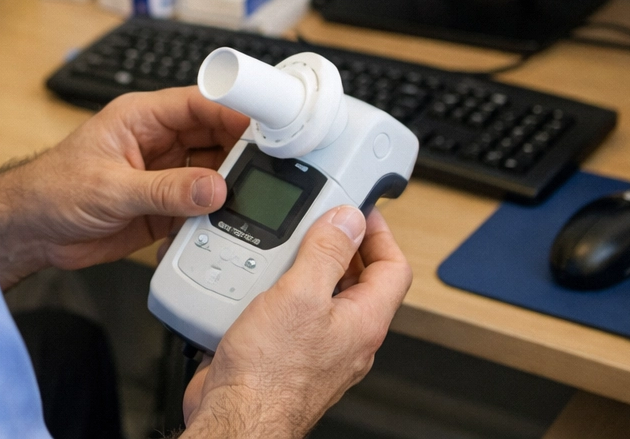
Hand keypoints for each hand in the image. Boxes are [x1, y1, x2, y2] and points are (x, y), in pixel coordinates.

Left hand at [0, 86, 248, 288]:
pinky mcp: (165, 208)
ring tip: (259, 198)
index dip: (236, 111)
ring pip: (214, 172)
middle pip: (216, 137)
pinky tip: (233, 222)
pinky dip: (219, 215)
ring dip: (234, 185)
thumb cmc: (52, 190)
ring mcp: (164, 175)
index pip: (200, 104)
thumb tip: (213, 188)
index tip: (269, 125)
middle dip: (244, 151)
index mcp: (142, 118)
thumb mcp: (110, 188)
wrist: (30, 231)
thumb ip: (165, 190)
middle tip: (275, 167)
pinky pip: (203, 206)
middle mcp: (158, 142)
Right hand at [182, 207, 411, 438]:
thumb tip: (348, 220)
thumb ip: (327, 253)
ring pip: (324, 296)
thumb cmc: (270, 375)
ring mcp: (320, 349)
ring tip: (285, 247)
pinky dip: (280, 292)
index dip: (379, 233)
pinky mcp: (289, 356)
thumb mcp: (300, 295)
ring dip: (306, 267)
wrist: (237, 419)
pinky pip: (294, 315)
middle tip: (318, 222)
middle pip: (359, 280)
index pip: (393, 268)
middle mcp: (348, 338)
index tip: (357, 211)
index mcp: (364, 322)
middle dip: (339, 246)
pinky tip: (256, 283)